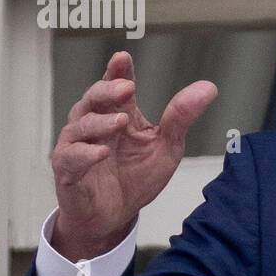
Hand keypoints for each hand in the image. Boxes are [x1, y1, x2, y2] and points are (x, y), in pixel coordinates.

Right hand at [50, 51, 217, 260]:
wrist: (116, 217)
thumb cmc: (137, 177)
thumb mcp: (166, 146)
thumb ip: (181, 118)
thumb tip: (209, 87)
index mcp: (118, 114)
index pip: (115, 86)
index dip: (117, 71)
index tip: (123, 58)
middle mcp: (93, 125)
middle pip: (92, 99)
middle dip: (106, 90)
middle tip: (126, 87)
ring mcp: (77, 147)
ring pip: (80, 126)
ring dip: (100, 122)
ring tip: (121, 120)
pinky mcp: (67, 172)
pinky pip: (70, 159)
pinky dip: (85, 154)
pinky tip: (101, 152)